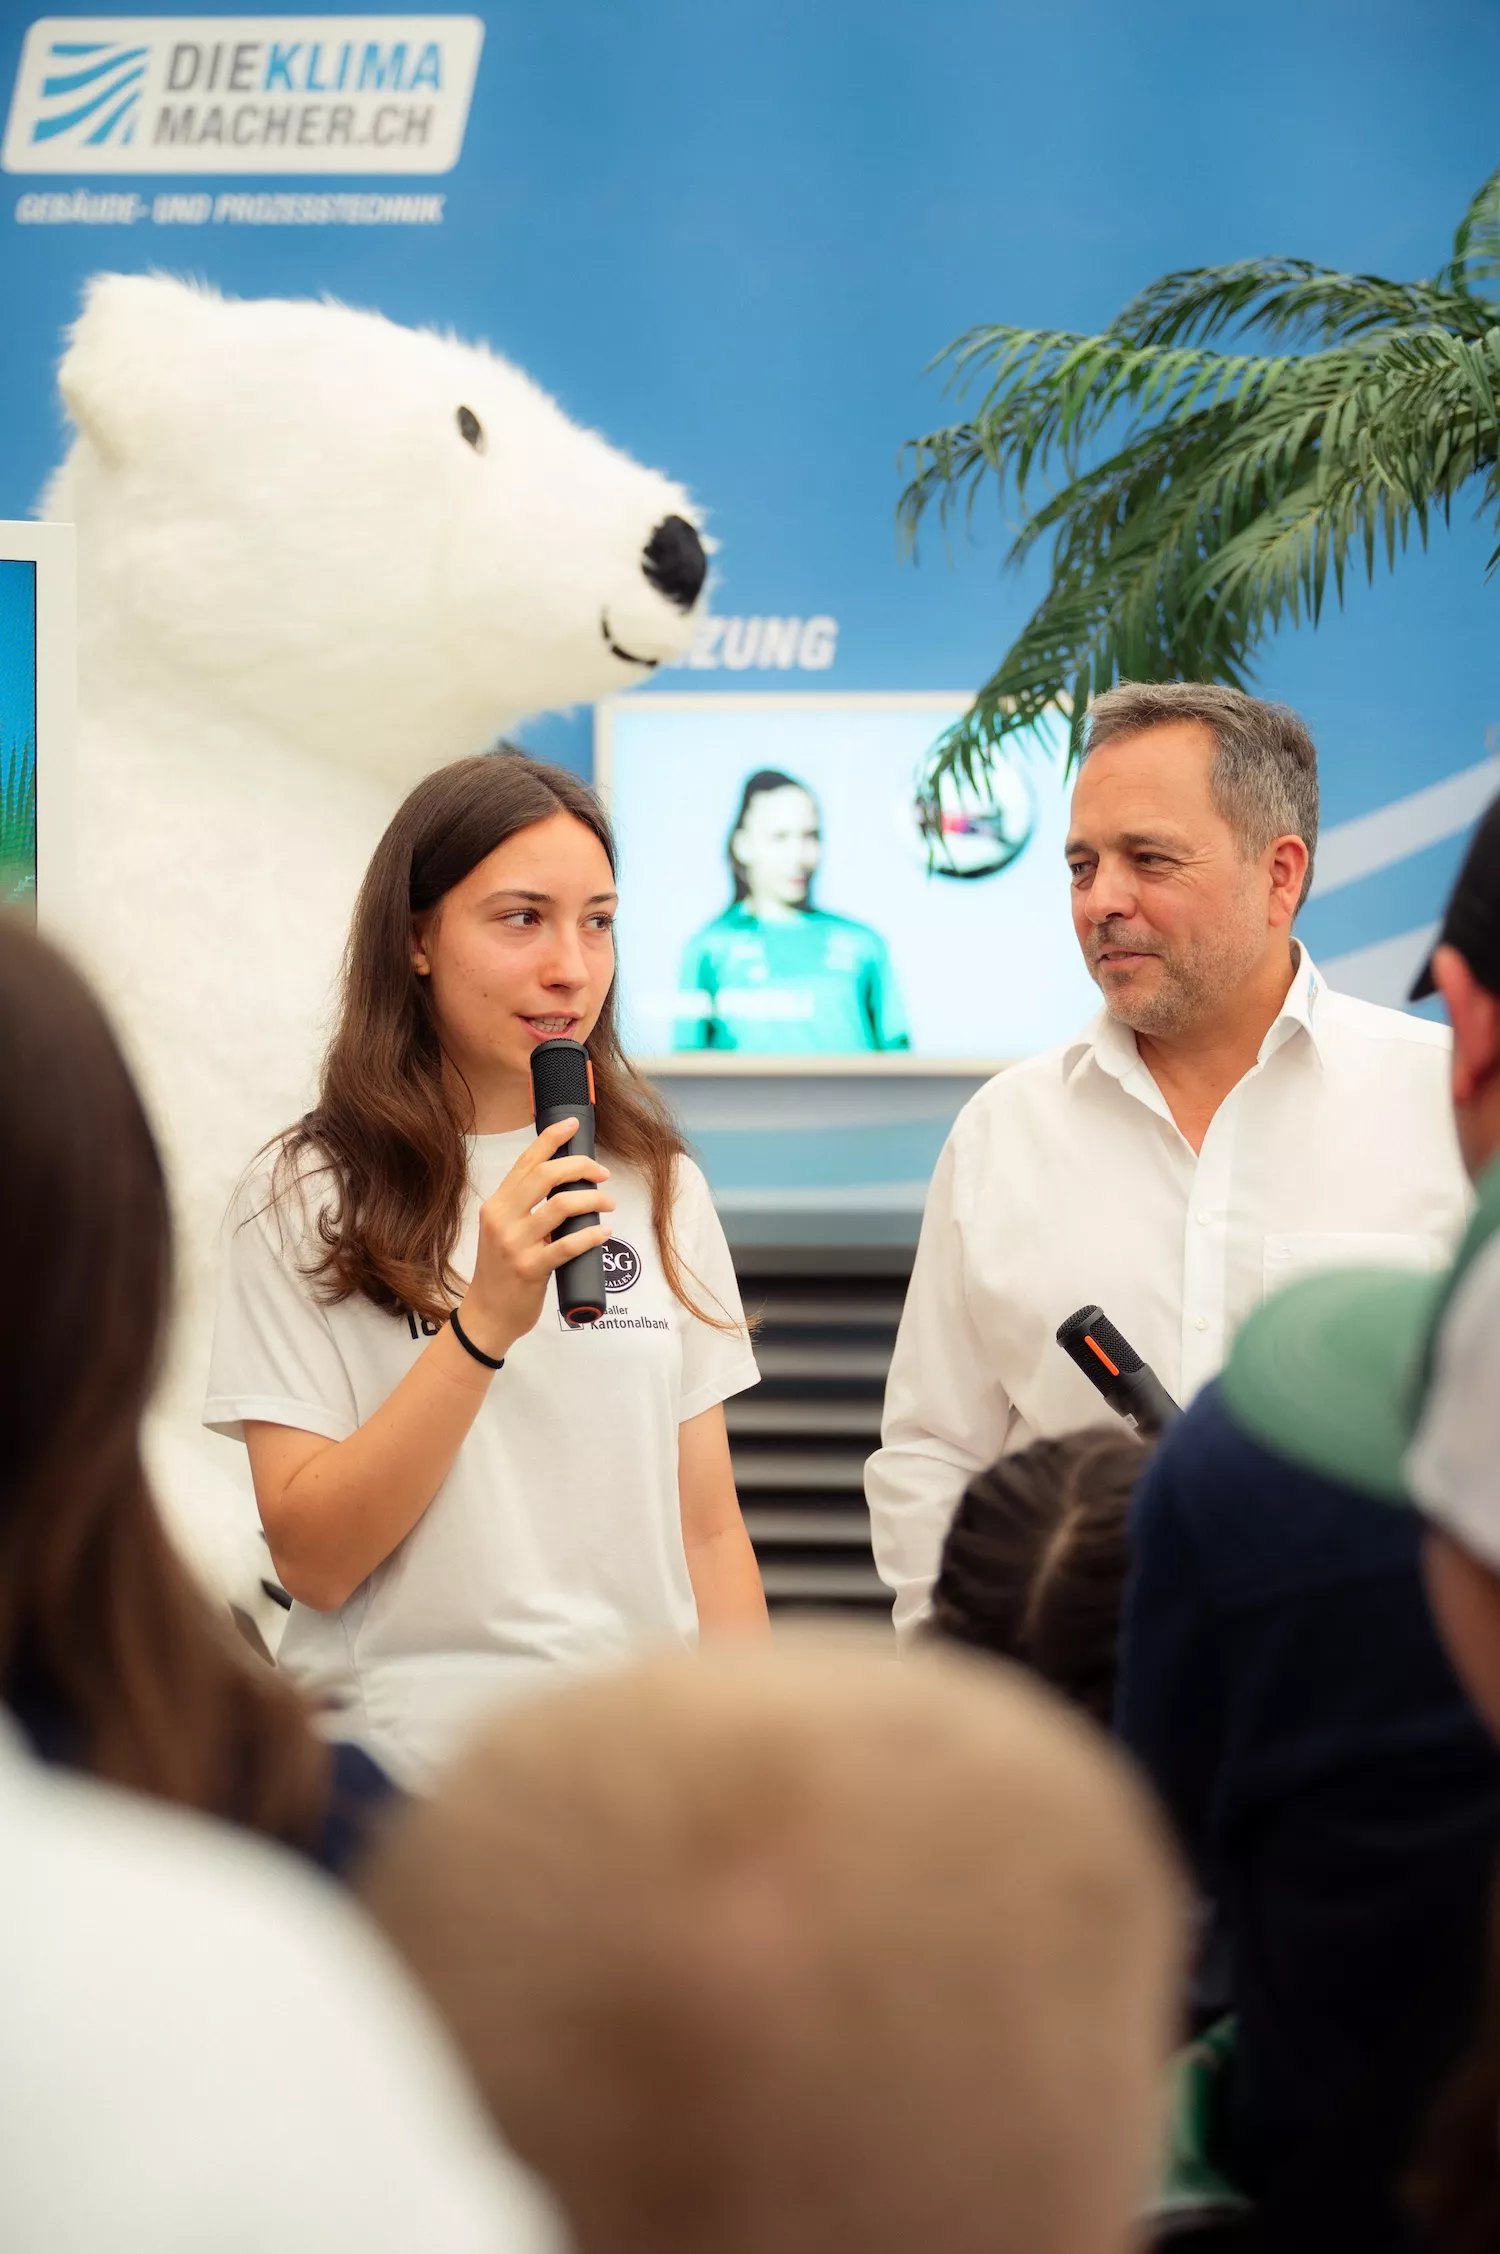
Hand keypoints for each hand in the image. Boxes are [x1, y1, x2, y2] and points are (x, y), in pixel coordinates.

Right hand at [457, 1119, 613, 1360]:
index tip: (573, 1125)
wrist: (487, 1315)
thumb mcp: (505, 1232)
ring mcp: (514, 1244)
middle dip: (580, 1167)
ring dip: (592, 1200)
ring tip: (608, 1205)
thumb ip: (527, 1210)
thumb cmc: (502, 1272)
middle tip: (602, 1174)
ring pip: (560, 1206)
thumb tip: (568, 1186)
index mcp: (496, 1205)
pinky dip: (591, 1236)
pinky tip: (604, 1233)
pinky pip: (567, 1245)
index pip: (525, 1162)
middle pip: (545, 1176)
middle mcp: (502, 1219)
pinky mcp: (529, 1269)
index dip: (551, 1139)